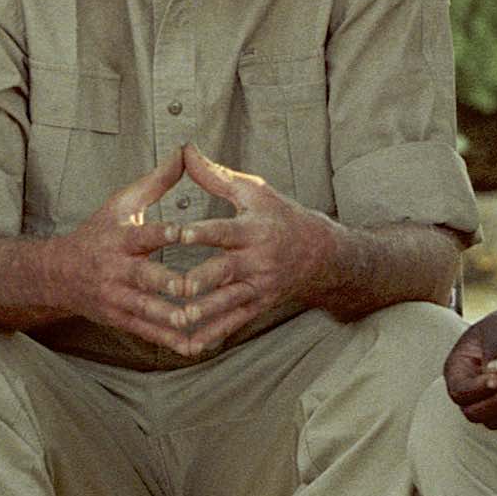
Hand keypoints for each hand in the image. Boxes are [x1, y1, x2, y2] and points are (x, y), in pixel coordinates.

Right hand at [48, 153, 206, 354]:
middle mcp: (117, 270)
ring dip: (172, 318)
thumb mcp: (121, 203)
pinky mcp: (121, 319)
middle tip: (194, 288)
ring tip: (198, 322)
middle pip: (144, 278)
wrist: (57, 274)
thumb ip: (156, 182)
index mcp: (121, 238)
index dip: (163, 233)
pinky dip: (172, 341)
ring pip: (147, 311)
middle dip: (168, 284)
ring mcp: (118, 298)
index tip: (185, 232)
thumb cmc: (98, 232)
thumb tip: (185, 151)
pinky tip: (197, 346)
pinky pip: (148, 332)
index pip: (143, 234)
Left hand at [166, 148, 341, 355]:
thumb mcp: (253, 190)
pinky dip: (214, 335)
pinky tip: (191, 346)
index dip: (203, 232)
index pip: (225, 230)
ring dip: (204, 312)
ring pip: (228, 302)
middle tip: (176, 287)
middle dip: (202, 280)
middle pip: (226, 271)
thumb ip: (214, 175)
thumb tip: (184, 149)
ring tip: (180, 319)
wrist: (320, 254)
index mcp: (254, 229)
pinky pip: (234, 323)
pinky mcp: (258, 305)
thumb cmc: (280, 215)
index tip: (179, 233)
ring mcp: (259, 286)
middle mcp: (258, 260)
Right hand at [440, 303, 496, 432]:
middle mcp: (471, 391)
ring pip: (495, 422)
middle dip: (496, 402)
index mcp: (458, 369)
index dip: (476, 389)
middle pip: (473, 413)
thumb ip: (495, 347)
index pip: (459, 391)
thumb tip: (493, 370)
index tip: (496, 379)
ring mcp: (491, 403)